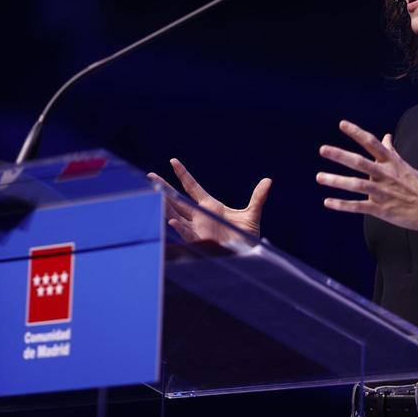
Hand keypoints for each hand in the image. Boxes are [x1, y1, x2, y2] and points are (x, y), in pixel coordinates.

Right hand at [146, 158, 270, 243]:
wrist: (248, 255)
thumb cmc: (247, 237)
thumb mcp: (252, 214)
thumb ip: (258, 197)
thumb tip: (268, 181)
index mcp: (210, 206)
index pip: (192, 187)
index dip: (183, 174)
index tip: (173, 161)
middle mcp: (200, 215)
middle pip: (177, 199)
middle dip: (164, 188)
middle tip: (149, 177)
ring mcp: (198, 228)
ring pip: (176, 214)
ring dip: (165, 206)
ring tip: (154, 194)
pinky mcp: (201, 241)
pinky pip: (186, 234)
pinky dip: (178, 229)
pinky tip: (170, 222)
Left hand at [316, 120, 417, 230]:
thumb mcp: (405, 165)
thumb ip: (391, 151)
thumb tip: (386, 136)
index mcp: (391, 162)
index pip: (372, 143)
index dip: (357, 133)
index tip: (342, 124)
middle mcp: (385, 175)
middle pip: (360, 162)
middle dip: (340, 155)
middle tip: (322, 150)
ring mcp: (382, 192)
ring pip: (356, 185)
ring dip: (336, 181)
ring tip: (319, 177)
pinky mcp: (381, 209)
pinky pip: (358, 207)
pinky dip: (342, 205)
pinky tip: (327, 202)